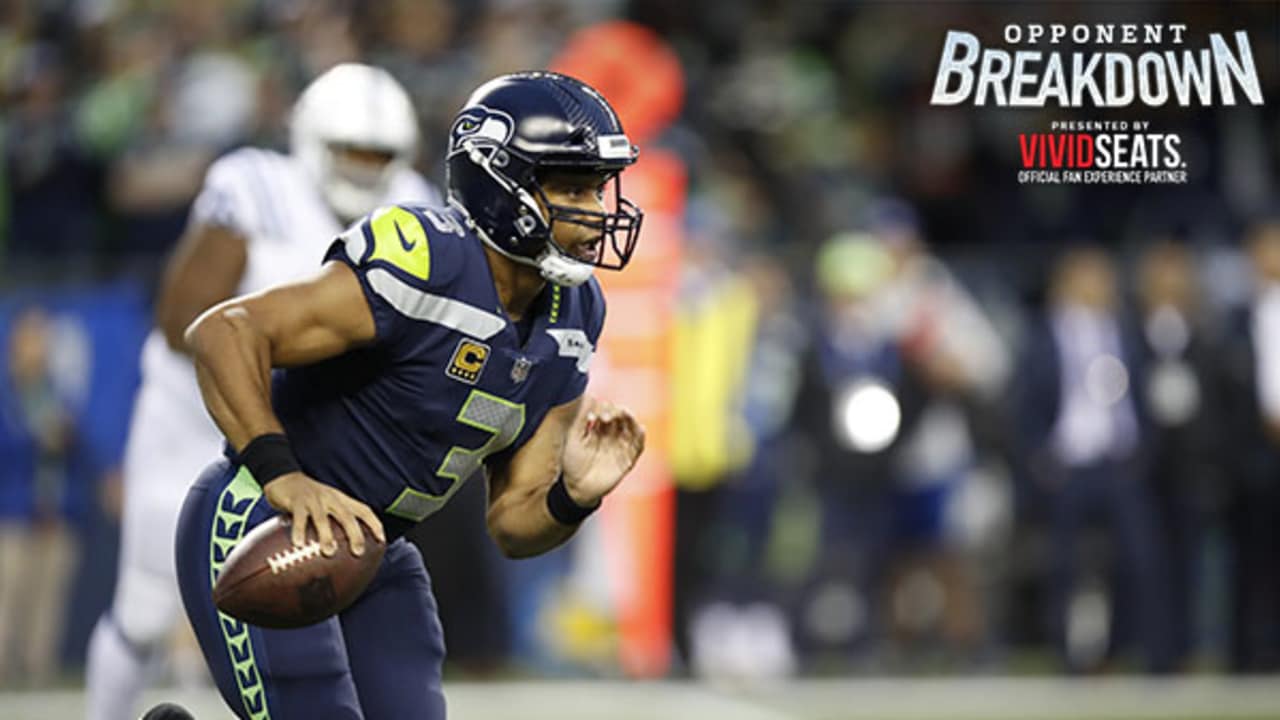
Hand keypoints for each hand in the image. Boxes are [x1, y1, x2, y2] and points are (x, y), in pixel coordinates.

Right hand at [263, 472, 385, 556]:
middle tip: (358, 552)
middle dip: (355, 534)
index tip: (382, 540)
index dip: (374, 524)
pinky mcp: (297, 501)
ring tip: (330, 552)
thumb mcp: (325, 505)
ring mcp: (314, 499)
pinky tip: (299, 544)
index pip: (364, 510)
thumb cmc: (307, 497)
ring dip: (327, 535)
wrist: (284, 477)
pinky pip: (299, 517)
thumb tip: (340, 551)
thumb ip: (333, 522)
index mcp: (340, 499)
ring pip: (323, 518)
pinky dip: (300, 530)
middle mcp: (330, 498)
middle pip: (347, 516)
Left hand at [561, 397, 645, 505]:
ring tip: (624, 414)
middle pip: (622, 417)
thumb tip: (588, 397)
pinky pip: (638, 447)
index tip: (594, 415)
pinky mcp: (627, 460)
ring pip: (632, 428)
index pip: (608, 411)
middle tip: (606, 415)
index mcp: (600, 428)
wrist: (576, 488)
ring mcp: (621, 447)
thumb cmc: (572, 463)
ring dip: (630, 419)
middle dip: (616, 412)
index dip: (604, 408)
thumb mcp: (573, 438)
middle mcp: (612, 435)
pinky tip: (640, 428)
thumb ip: (580, 419)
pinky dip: (641, 437)